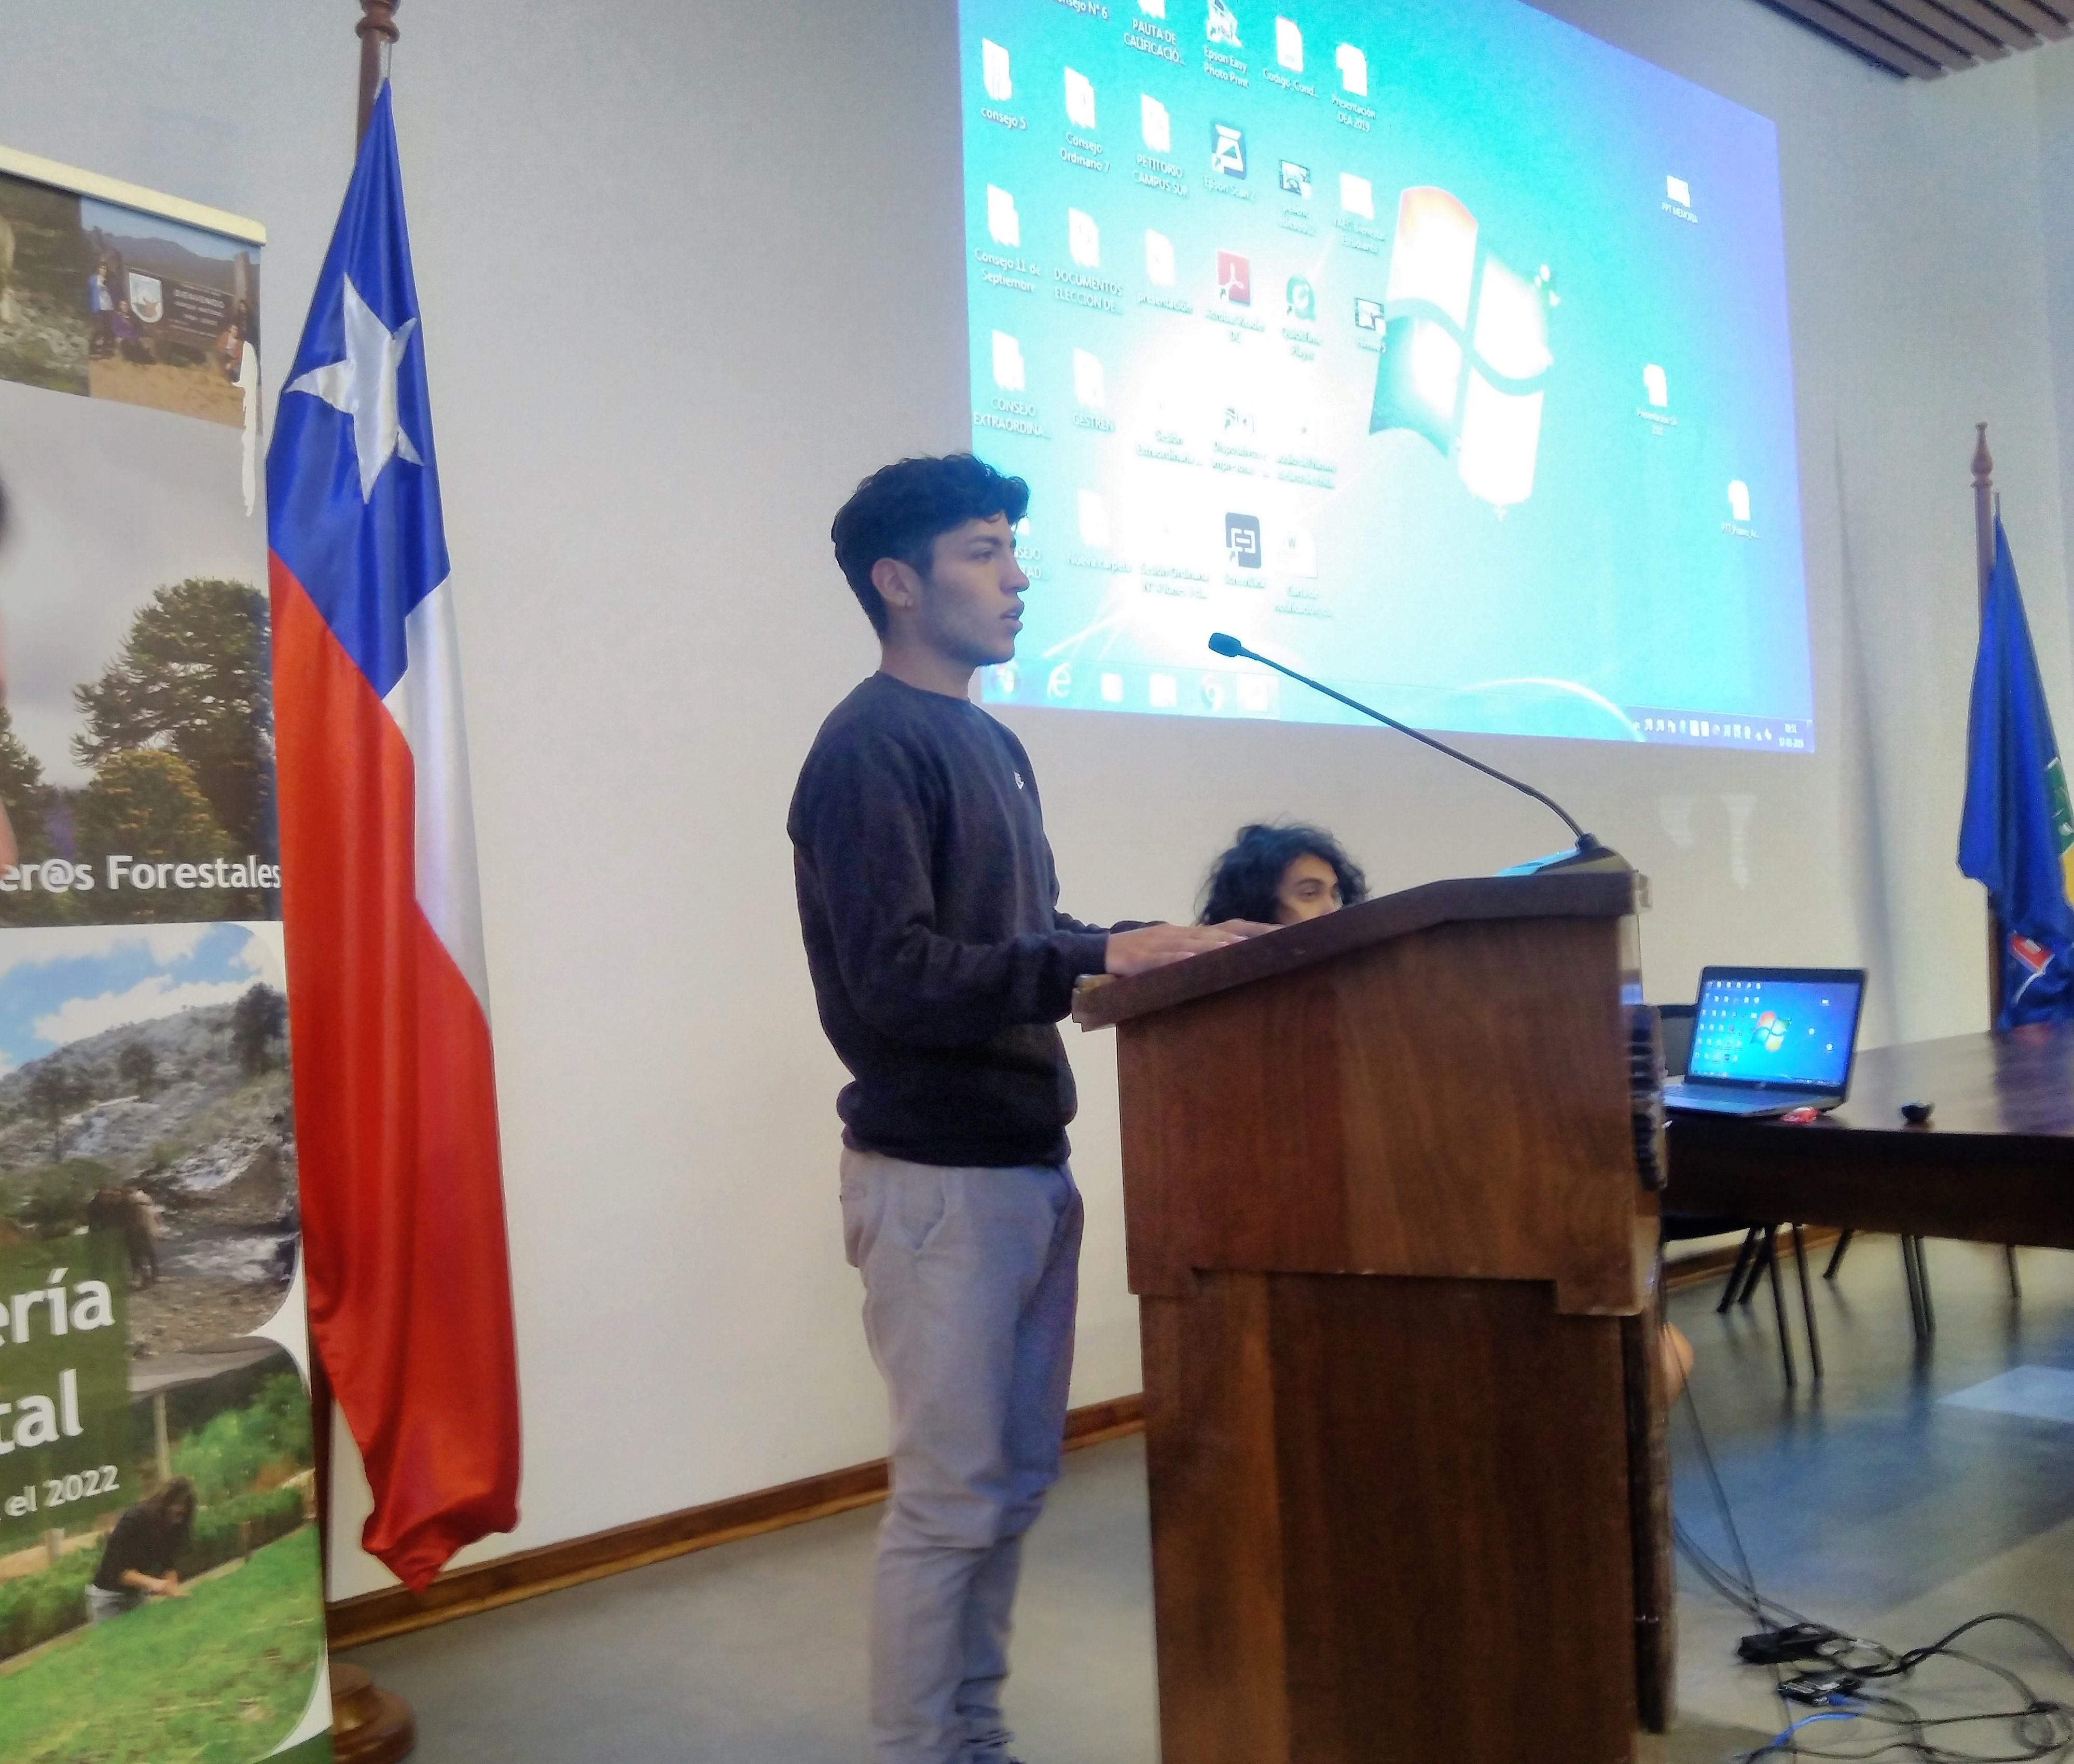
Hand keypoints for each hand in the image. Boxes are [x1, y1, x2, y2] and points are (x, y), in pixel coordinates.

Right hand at [1105, 920, 1273, 976]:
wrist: (1099, 950)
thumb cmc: (1140, 954)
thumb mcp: (1174, 950)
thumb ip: (1199, 953)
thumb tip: (1231, 958)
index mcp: (1190, 933)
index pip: (1231, 927)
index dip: (1257, 929)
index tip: (1285, 934)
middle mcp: (1180, 934)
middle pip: (1220, 932)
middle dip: (1248, 936)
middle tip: (1277, 941)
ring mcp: (1161, 944)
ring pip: (1194, 943)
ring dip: (1218, 945)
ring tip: (1241, 948)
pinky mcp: (1143, 958)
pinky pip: (1162, 958)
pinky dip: (1177, 958)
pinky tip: (1191, 959)